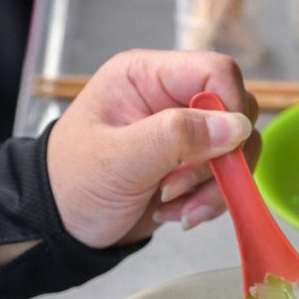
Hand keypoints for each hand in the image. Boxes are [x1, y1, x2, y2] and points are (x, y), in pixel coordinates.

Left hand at [46, 48, 260, 246]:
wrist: (62, 226)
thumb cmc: (73, 183)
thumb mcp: (119, 159)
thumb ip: (177, 137)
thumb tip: (236, 126)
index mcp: (147, 76)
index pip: (216, 72)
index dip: (230, 109)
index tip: (222, 151)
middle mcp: (171, 98)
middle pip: (235, 113)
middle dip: (219, 160)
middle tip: (177, 188)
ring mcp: (185, 132)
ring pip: (237, 150)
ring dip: (214, 187)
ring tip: (174, 206)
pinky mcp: (193, 164)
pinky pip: (228, 177)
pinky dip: (209, 200)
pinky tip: (177, 212)